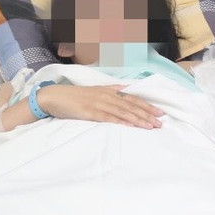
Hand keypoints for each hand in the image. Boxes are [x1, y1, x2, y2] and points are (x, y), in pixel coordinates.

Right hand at [36, 84, 163, 128]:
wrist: (55, 97)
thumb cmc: (75, 95)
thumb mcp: (95, 90)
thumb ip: (111, 89)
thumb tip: (125, 88)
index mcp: (110, 91)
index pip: (133, 99)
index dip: (147, 106)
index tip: (159, 112)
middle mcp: (107, 96)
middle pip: (131, 106)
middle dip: (147, 114)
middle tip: (159, 123)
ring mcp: (99, 104)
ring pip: (123, 112)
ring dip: (138, 119)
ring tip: (150, 126)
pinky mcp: (90, 112)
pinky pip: (108, 117)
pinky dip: (121, 121)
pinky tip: (131, 126)